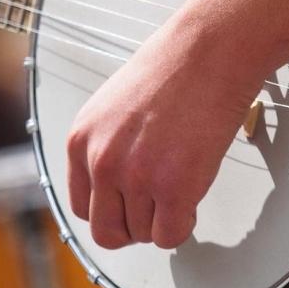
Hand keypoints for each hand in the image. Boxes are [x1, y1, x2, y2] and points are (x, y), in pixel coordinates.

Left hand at [67, 6, 264, 249]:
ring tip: (178, 187)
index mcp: (81, 141)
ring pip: (142, 234)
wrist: (207, 52)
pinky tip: (190, 199)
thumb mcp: (110, 109)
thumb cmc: (170, 71)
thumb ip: (104, 148)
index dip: (109, 213)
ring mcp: (136, 177)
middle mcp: (101, 161)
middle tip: (154, 212)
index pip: (81, 207)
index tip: (127, 209)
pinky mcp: (174, 187)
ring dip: (162, 220)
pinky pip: (170, 236)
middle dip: (132, 228)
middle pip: (107, 230)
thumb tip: (113, 189)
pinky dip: (183, 225)